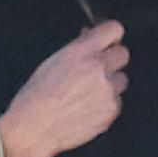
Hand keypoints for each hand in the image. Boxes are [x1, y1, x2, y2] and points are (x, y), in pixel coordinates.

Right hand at [0, 19, 127, 156]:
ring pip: (121, 80)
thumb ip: (77, 48)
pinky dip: (105, 104)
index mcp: (82, 51)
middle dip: (112, 60)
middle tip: (97, 70)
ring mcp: (108, 90)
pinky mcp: (111, 110)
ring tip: (87, 94)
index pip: (114, 29)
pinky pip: (116, 101)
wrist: (34, 128)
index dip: (111, 35)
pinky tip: (86, 109)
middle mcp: (98, 67)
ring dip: (109, 84)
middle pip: (123, 54)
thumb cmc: (36, 96)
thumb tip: (90, 37)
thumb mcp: (52, 61)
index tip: (107, 41)